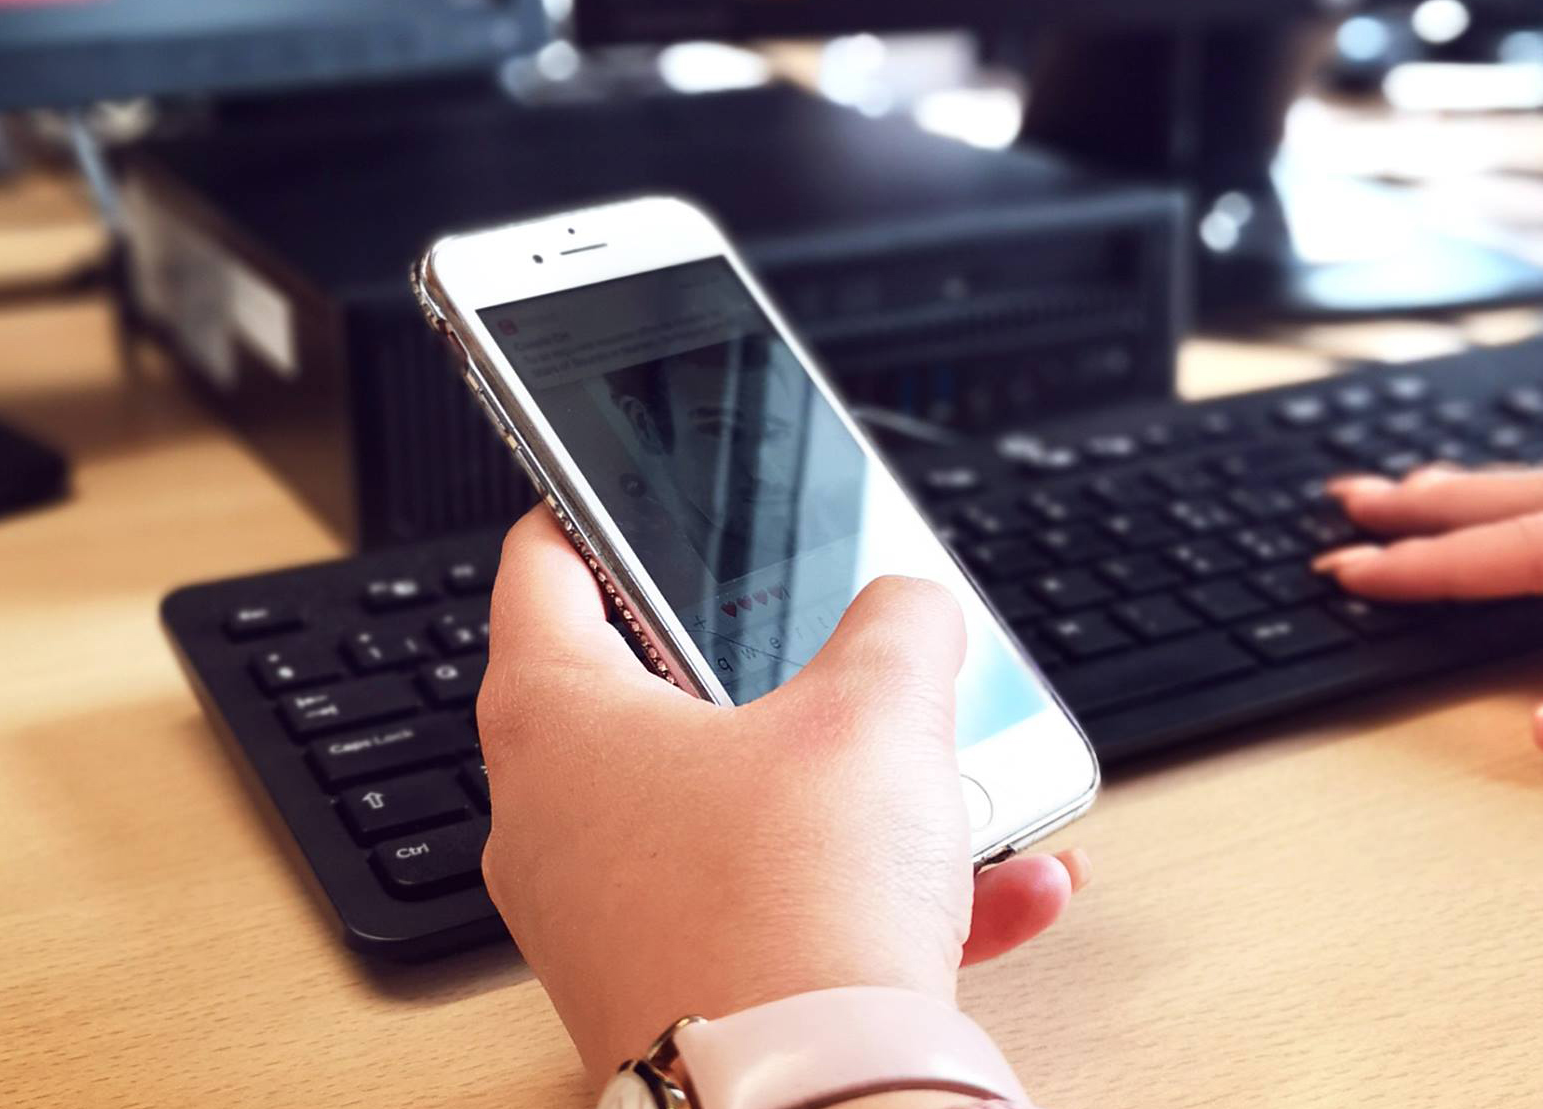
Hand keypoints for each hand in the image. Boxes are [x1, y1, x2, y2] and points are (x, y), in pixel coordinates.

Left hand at [478, 507, 1089, 1083]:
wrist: (811, 1104)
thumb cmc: (797, 907)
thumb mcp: (878, 712)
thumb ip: (900, 623)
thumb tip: (910, 609)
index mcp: (560, 715)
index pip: (539, 566)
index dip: (583, 510)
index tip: (616, 495)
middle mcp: (553, 815)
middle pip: (642, 693)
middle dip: (753, 666)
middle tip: (807, 633)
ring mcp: (602, 913)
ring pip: (731, 812)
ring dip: (847, 792)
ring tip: (947, 780)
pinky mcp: (666, 987)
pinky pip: (772, 909)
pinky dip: (871, 891)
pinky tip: (1002, 888)